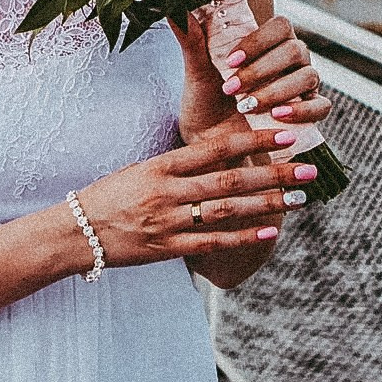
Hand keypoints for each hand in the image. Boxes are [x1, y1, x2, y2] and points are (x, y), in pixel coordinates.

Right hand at [71, 123, 324, 267]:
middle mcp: (168, 191)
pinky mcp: (166, 248)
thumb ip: (179, 164)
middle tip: (308, 169)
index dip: (253, 140)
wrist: (74, 232)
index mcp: (162, 165)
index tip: (284, 133)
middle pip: (230, 179)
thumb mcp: (142, 169)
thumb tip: (221, 153)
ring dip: (266, 204)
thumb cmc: (110, 197)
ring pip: (226, 210)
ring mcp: (168, 221)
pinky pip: (211, 242)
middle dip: (273, 173)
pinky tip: (270, 231)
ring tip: (297, 198)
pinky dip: (242, 237)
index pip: (215, 148)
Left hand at [176, 8, 332, 138]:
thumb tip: (176, 5)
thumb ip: (191, 38)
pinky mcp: (309, 112)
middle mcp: (291, 59)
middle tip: (233, 89)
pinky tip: (278, 116)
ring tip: (248, 106)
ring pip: (308, 76)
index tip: (230, 61)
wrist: (211, 142)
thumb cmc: (206, 101)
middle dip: (262, 70)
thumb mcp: (196, 71)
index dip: (258, 41)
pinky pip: (321, 106)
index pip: (279, 25)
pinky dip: (302, 110)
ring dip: (277, 90)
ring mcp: (303, 85)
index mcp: (269, 42)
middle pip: (295, 50)